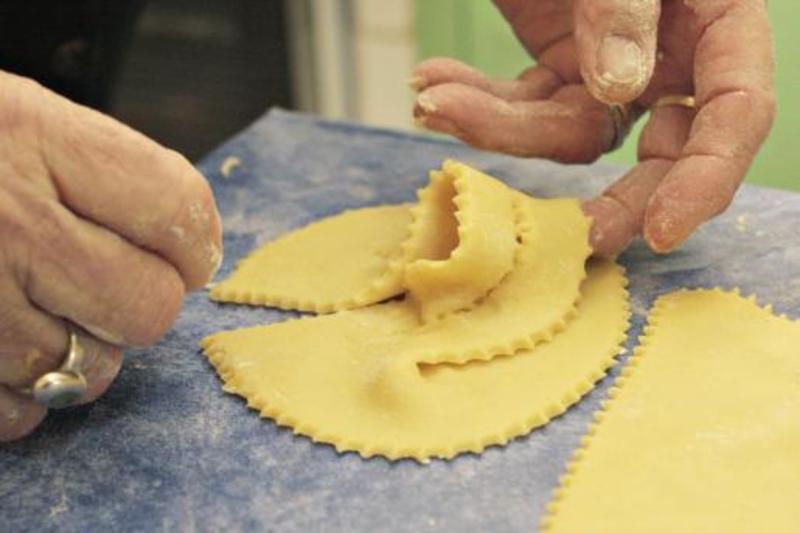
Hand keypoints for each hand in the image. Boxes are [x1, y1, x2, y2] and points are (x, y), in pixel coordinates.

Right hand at [0, 71, 221, 439]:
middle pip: (148, 308)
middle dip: (137, 305)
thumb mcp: (12, 117)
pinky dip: (17, 395)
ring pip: (87, 372)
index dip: (192, 242)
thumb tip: (186, 247)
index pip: (178, 210)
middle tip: (101, 284)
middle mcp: (2, 221)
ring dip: (75, 354)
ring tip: (31, 309)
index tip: (181, 251)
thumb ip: (98, 173)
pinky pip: (17, 415)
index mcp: (32, 136)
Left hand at [411, 0, 774, 255]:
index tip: (660, 230)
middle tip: (572, 237)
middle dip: (612, 197)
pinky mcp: (556, 71)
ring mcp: (611, 71)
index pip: (734, 110)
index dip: (706, 177)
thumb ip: (624, 6)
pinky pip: (522, 106)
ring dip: (497, 124)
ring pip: (568, 133)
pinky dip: (476, 101)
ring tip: (432, 96)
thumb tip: (620, 88)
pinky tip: (431, 84)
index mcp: (716, 23)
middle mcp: (670, 59)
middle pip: (660, 153)